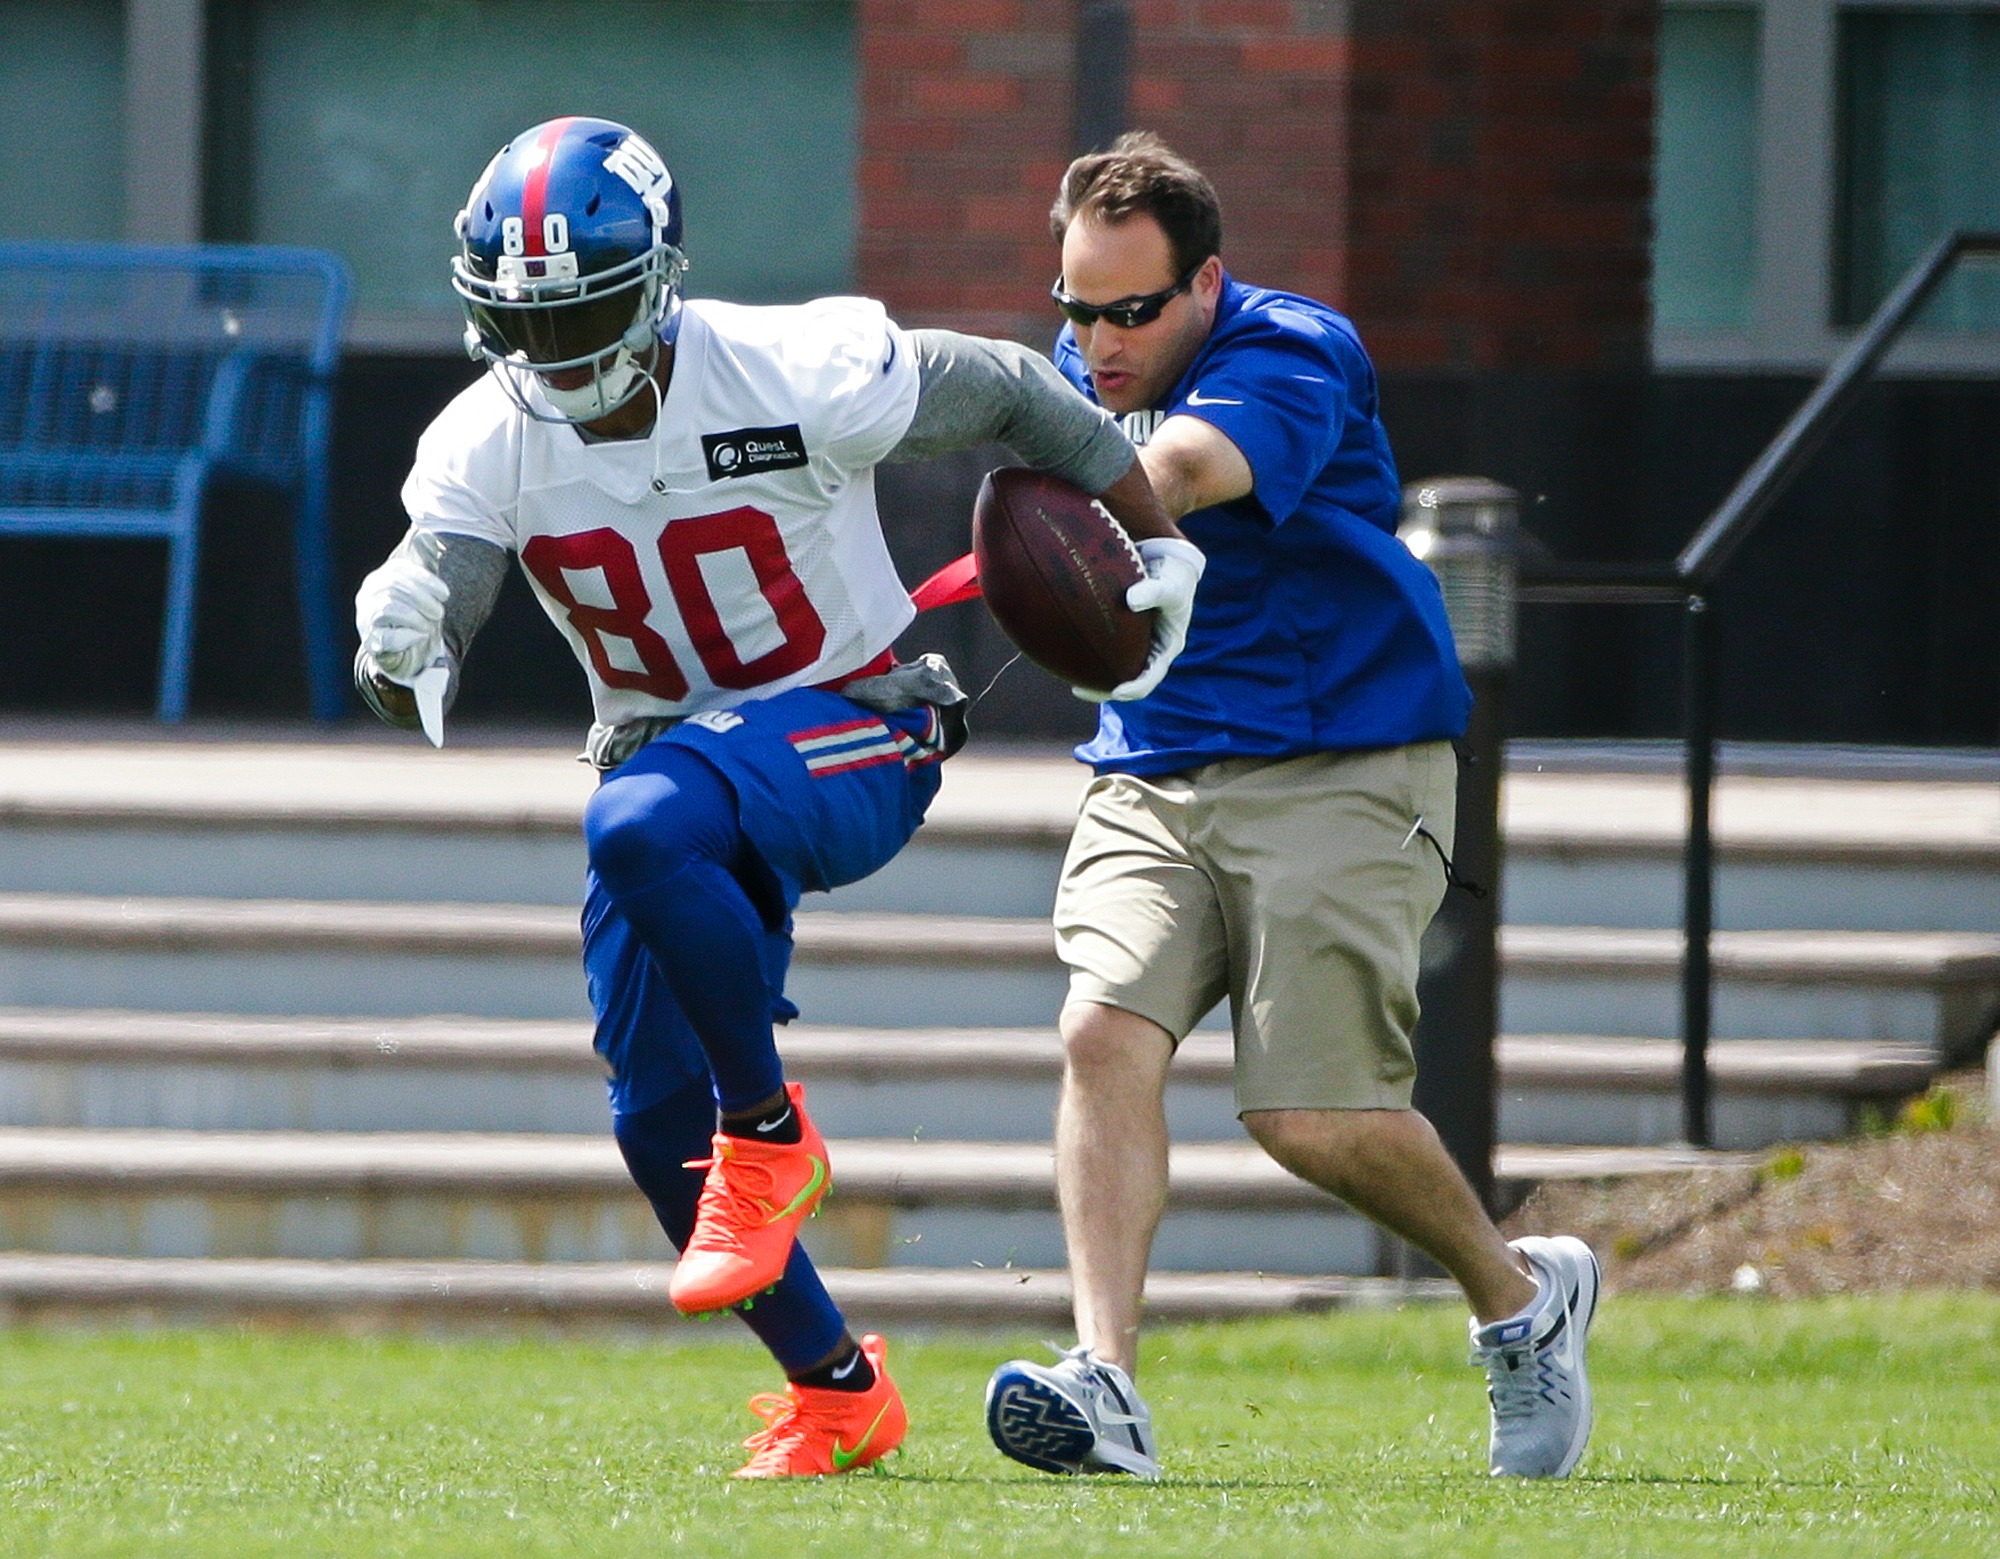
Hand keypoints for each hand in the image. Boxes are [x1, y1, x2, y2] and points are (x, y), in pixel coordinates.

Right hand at [355, 548, 449, 682]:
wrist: (407, 652)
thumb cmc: (415, 615)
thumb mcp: (421, 586)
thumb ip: (424, 561)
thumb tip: (425, 532)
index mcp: (379, 580)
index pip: (398, 571)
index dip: (425, 580)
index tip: (446, 594)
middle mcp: (368, 597)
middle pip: (394, 587)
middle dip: (422, 599)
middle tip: (440, 612)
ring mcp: (366, 619)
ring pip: (390, 608)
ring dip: (416, 617)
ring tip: (428, 625)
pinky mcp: (373, 643)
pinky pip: (388, 637)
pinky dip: (409, 636)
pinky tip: (419, 636)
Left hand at [1076, 536, 1205, 702]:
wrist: (1168, 562)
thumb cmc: (1174, 576)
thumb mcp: (1172, 584)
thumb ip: (1155, 591)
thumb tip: (1131, 600)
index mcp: (1166, 648)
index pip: (1150, 678)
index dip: (1134, 689)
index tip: (1117, 692)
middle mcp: (1149, 651)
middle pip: (1126, 680)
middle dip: (1103, 689)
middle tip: (1078, 690)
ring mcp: (1134, 644)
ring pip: (1112, 667)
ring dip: (1091, 675)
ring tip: (1066, 677)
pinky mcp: (1121, 633)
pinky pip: (1103, 648)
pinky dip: (1086, 651)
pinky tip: (1064, 648)